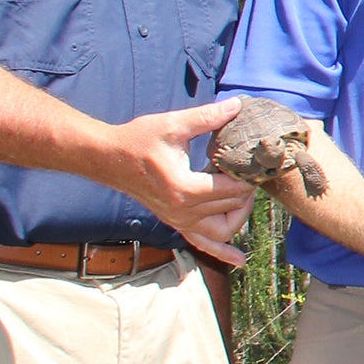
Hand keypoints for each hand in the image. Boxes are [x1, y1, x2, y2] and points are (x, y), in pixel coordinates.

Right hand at [112, 99, 257, 266]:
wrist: (108, 158)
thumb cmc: (138, 140)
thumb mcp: (173, 124)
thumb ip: (207, 117)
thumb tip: (237, 104)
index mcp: (185, 188)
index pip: (232, 189)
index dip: (249, 176)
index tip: (255, 161)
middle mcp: (182, 211)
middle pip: (231, 209)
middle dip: (247, 192)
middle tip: (253, 172)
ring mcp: (178, 220)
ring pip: (222, 230)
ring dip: (240, 216)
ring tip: (246, 196)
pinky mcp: (174, 222)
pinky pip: (202, 243)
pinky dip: (222, 251)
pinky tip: (240, 260)